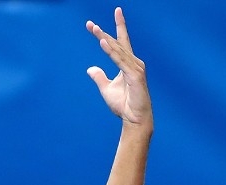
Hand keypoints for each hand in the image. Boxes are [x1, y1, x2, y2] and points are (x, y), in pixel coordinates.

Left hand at [86, 8, 151, 127]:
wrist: (134, 119)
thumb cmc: (124, 105)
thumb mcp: (106, 89)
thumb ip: (99, 77)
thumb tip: (90, 69)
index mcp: (127, 64)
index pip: (117, 44)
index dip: (105, 33)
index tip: (92, 25)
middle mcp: (133, 63)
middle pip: (116, 44)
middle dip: (103, 33)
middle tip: (90, 24)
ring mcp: (135, 68)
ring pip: (118, 50)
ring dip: (105, 39)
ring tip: (95, 29)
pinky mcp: (135, 75)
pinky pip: (120, 61)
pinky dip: (111, 51)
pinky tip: (103, 42)